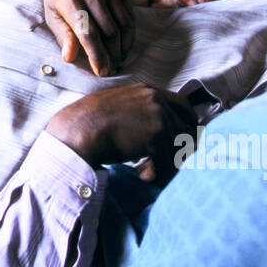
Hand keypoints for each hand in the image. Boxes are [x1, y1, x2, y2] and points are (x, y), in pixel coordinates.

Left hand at [43, 0, 133, 76]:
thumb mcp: (52, 14)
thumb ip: (63, 35)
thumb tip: (70, 57)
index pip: (88, 33)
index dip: (97, 55)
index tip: (102, 72)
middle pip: (109, 31)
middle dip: (112, 55)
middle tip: (111, 69)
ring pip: (122, 24)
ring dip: (123, 47)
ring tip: (118, 59)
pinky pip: (129, 14)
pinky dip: (129, 33)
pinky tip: (124, 44)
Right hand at [45, 83, 195, 184]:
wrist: (78, 131)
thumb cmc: (88, 124)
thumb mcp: (116, 107)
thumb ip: (138, 112)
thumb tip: (151, 133)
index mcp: (146, 91)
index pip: (183, 104)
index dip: (186, 124)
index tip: (182, 141)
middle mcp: (157, 99)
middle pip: (187, 126)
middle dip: (180, 148)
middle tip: (166, 162)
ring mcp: (160, 115)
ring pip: (180, 146)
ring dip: (164, 164)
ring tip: (145, 172)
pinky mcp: (159, 135)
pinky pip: (170, 159)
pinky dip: (158, 172)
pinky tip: (142, 175)